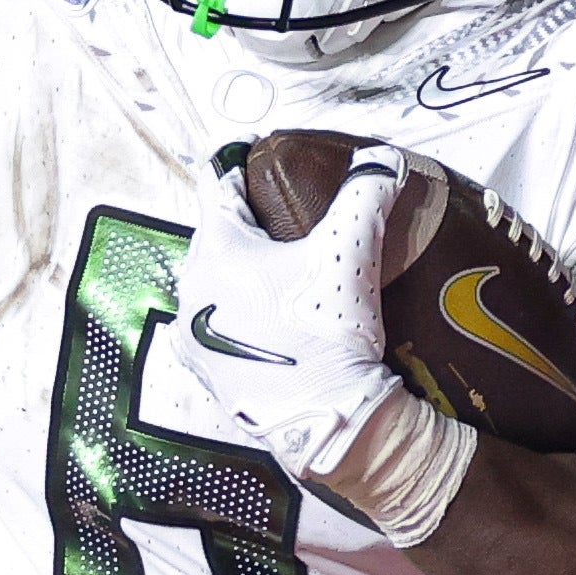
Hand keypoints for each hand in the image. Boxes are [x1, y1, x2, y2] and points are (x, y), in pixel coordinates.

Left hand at [143, 153, 406, 457]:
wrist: (329, 424)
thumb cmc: (331, 335)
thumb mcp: (354, 251)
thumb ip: (368, 190)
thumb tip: (383, 158)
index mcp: (217, 250)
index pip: (216, 184)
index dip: (238, 161)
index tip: (255, 151)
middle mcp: (192, 288)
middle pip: (216, 233)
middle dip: (246, 219)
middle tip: (283, 213)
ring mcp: (192, 333)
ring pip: (213, 279)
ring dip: (241, 268)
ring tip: (280, 267)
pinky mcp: (204, 370)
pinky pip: (214, 321)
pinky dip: (236, 309)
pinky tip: (266, 313)